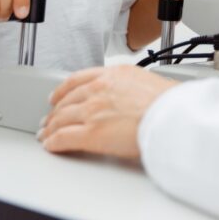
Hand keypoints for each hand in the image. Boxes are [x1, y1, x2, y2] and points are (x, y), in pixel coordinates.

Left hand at [39, 66, 177, 158]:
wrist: (171, 116)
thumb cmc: (168, 103)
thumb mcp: (146, 81)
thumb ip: (130, 86)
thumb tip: (131, 95)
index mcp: (112, 74)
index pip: (77, 79)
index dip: (62, 89)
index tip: (58, 95)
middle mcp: (98, 89)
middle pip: (66, 101)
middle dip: (54, 112)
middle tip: (49, 119)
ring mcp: (92, 111)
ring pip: (61, 119)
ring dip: (50, 127)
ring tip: (47, 135)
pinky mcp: (90, 134)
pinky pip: (63, 138)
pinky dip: (54, 142)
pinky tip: (51, 145)